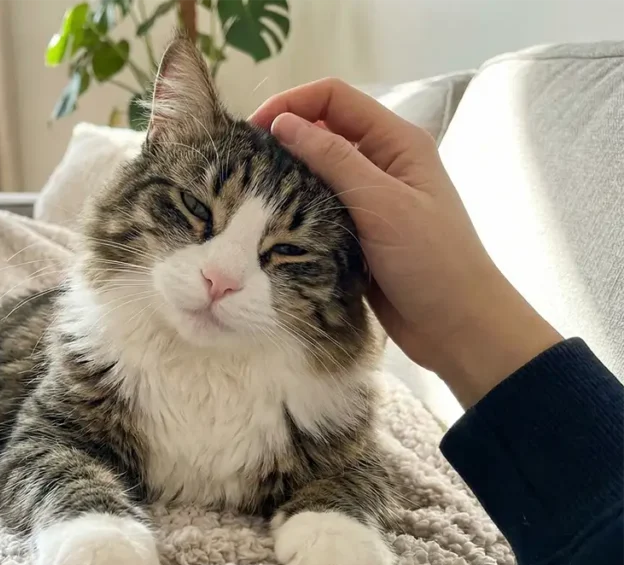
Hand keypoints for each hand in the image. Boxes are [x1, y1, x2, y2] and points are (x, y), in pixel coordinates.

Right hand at [251, 78, 561, 406]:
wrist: (459, 327)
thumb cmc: (433, 262)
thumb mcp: (382, 204)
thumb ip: (334, 160)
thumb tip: (284, 123)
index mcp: (397, 142)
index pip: (335, 98)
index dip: (292, 103)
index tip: (254, 129)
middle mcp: (383, 162)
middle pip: (324, 129)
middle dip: (284, 137)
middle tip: (244, 163)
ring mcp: (371, 199)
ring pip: (318, 170)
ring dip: (287, 175)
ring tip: (250, 192)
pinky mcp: (358, 232)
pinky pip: (320, 207)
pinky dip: (295, 208)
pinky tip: (271, 222)